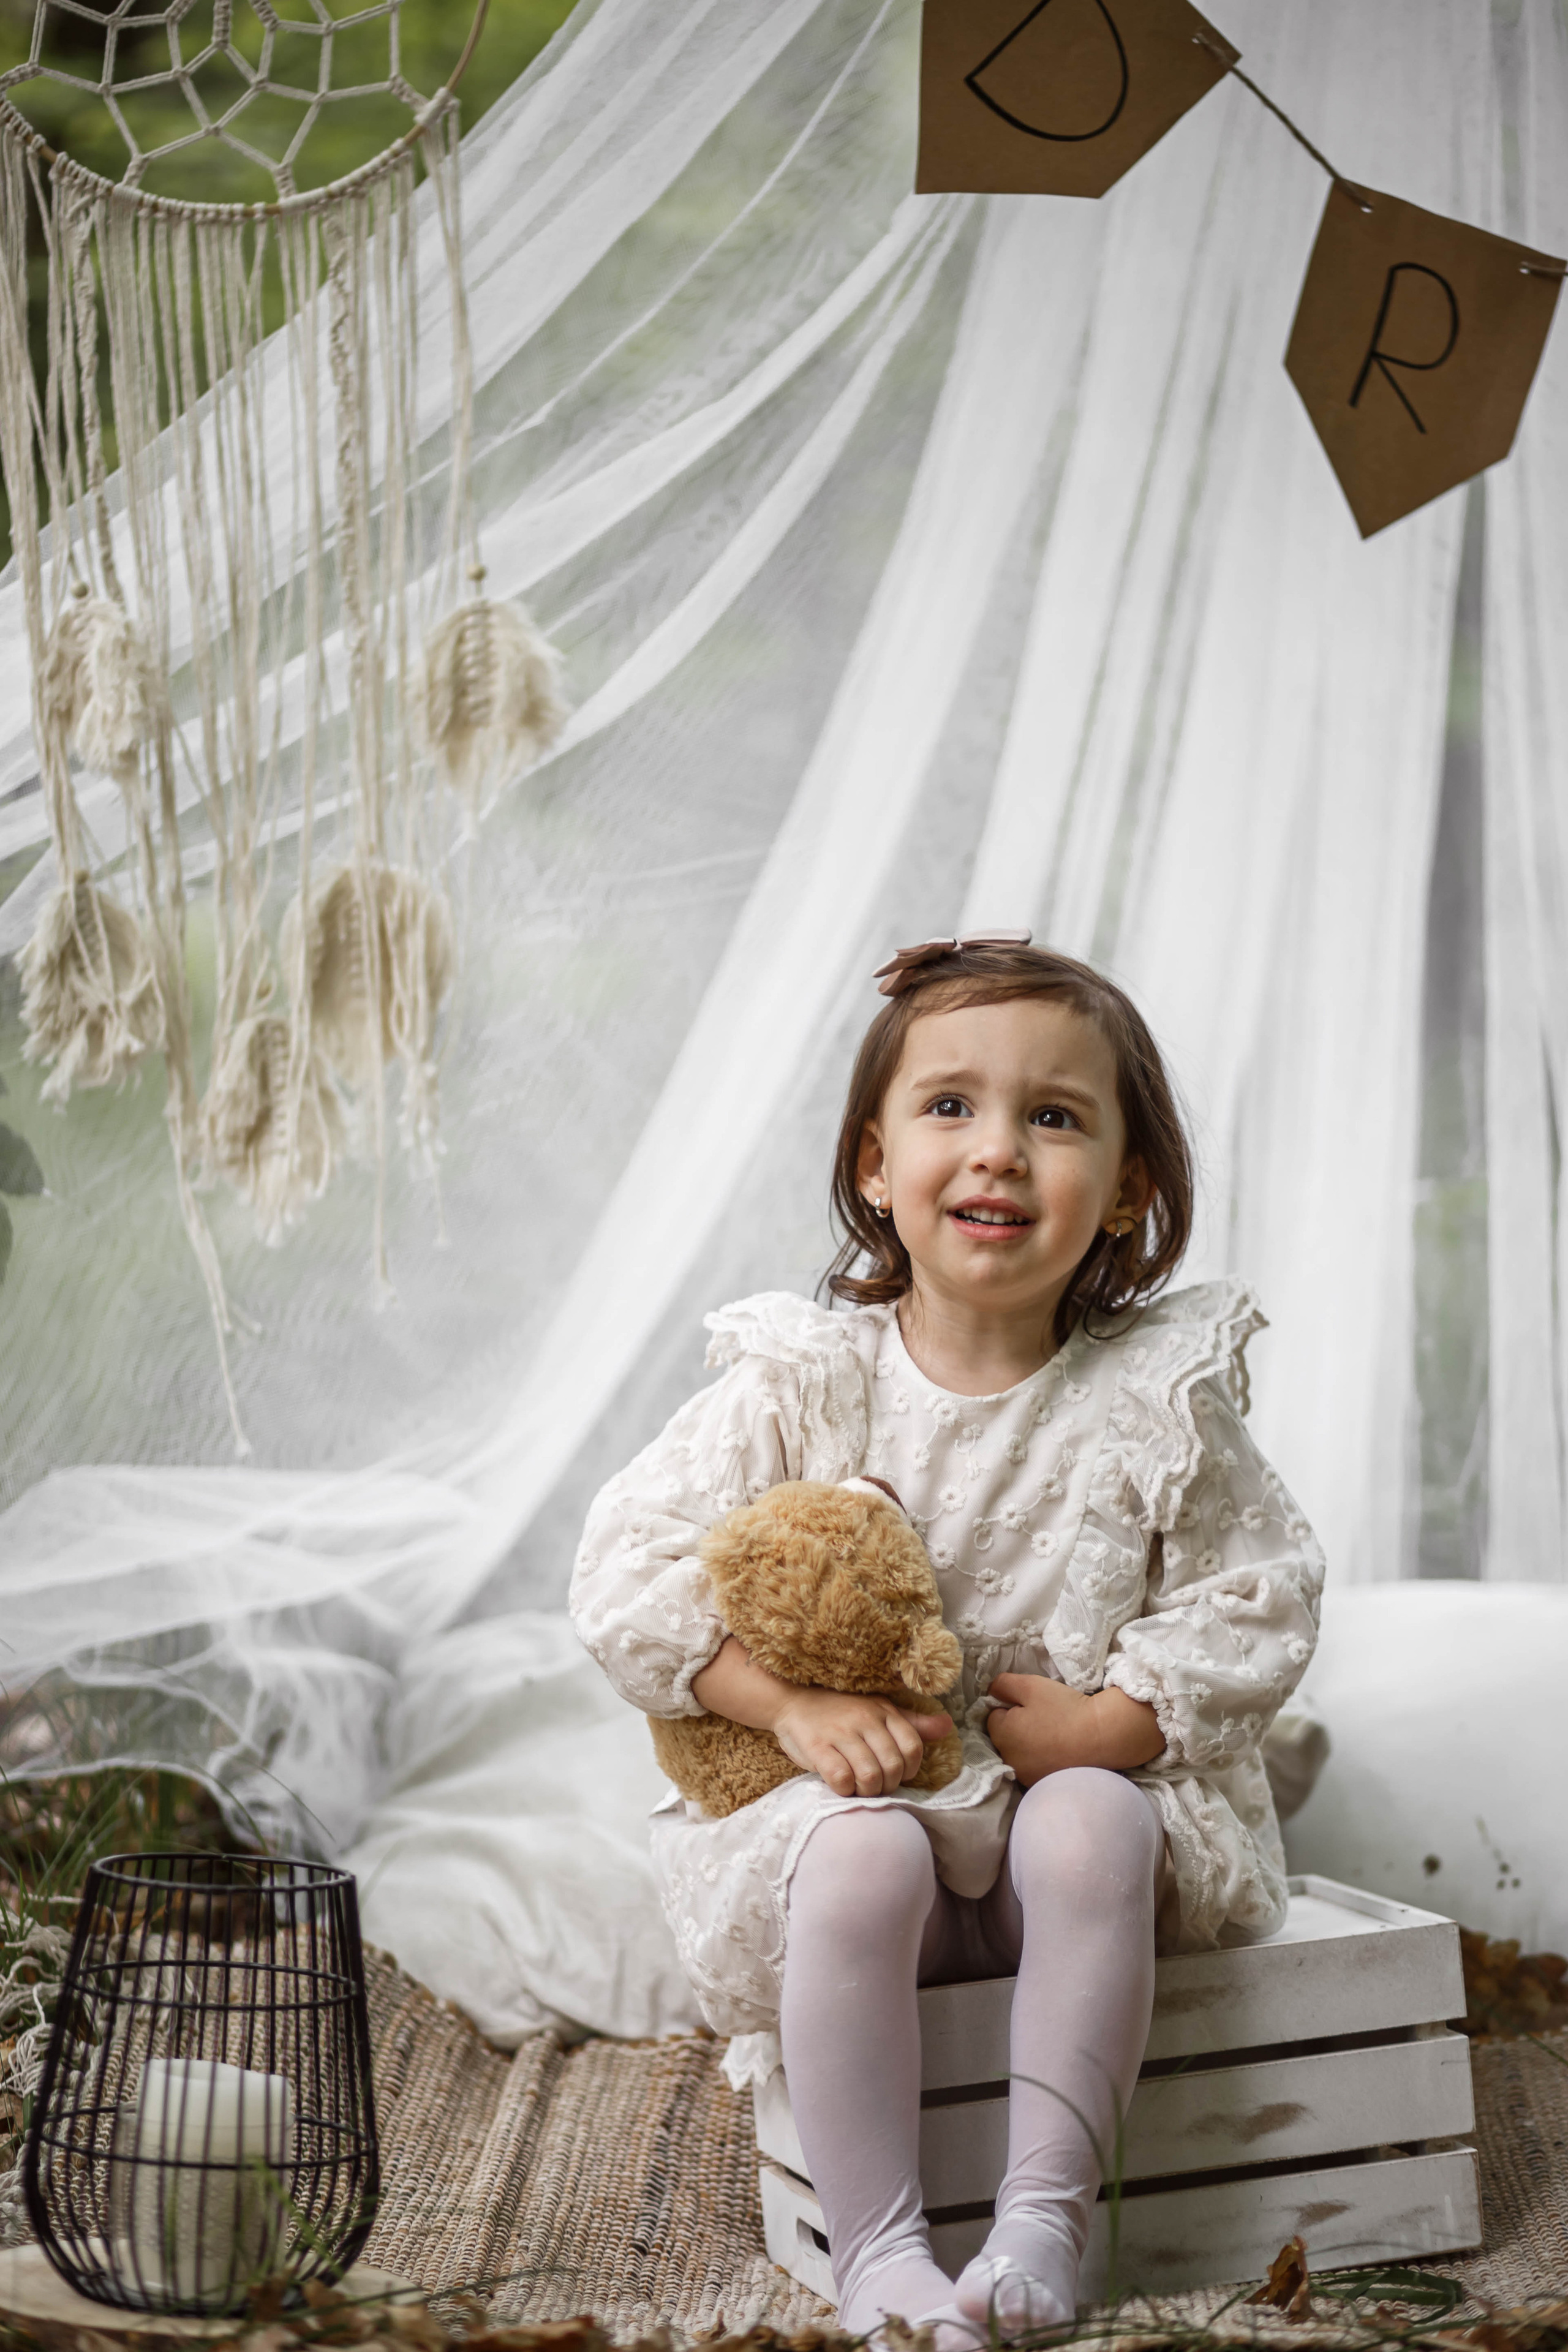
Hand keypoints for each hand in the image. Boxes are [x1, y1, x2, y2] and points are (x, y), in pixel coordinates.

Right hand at [773, 1687, 954, 1797]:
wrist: (792, 1700)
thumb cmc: (838, 1711)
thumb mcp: (877, 1710)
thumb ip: (911, 1724)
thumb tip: (947, 1726)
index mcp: (883, 1710)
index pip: (912, 1747)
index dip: (909, 1770)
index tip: (895, 1775)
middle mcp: (864, 1718)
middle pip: (892, 1767)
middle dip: (887, 1786)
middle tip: (874, 1786)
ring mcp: (840, 1732)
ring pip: (870, 1775)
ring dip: (867, 1791)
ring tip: (859, 1788)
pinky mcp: (817, 1746)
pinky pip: (841, 1777)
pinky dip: (845, 1789)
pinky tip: (841, 1786)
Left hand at [985, 1673, 1163, 1785]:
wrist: (1102, 1736)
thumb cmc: (1065, 1708)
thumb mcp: (1031, 1685)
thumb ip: (1003, 1684)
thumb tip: (991, 1691)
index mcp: (1002, 1734)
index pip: (994, 1716)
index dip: (1012, 1707)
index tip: (1033, 1705)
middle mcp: (1009, 1760)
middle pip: (1005, 1738)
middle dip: (1018, 1728)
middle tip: (1045, 1718)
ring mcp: (1026, 1777)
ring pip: (1019, 1754)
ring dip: (1029, 1746)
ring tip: (1054, 1736)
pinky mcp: (1043, 1786)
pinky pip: (1034, 1768)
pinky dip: (1042, 1761)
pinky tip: (1059, 1752)